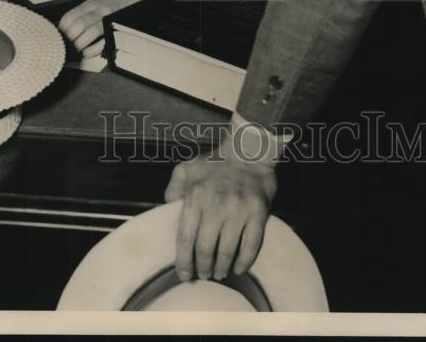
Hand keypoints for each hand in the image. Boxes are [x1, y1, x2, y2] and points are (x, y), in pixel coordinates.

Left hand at [58, 0, 157, 55]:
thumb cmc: (114, 5)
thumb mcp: (97, 4)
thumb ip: (83, 14)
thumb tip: (65, 30)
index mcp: (91, 3)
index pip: (71, 16)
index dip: (62, 29)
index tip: (58, 38)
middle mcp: (99, 9)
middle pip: (79, 25)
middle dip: (70, 39)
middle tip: (66, 47)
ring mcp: (109, 18)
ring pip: (90, 31)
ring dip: (80, 44)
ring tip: (75, 51)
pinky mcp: (117, 27)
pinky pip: (104, 40)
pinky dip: (93, 49)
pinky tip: (87, 52)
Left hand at [164, 148, 276, 281]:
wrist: (249, 150)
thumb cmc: (215, 162)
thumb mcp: (187, 169)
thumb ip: (173, 189)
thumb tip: (167, 211)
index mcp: (195, 195)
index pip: (185, 238)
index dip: (183, 261)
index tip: (184, 275)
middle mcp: (215, 204)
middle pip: (205, 249)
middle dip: (202, 268)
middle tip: (203, 275)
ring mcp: (239, 210)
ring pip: (227, 251)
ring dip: (222, 268)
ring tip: (219, 273)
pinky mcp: (258, 213)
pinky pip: (251, 245)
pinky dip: (244, 262)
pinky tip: (238, 268)